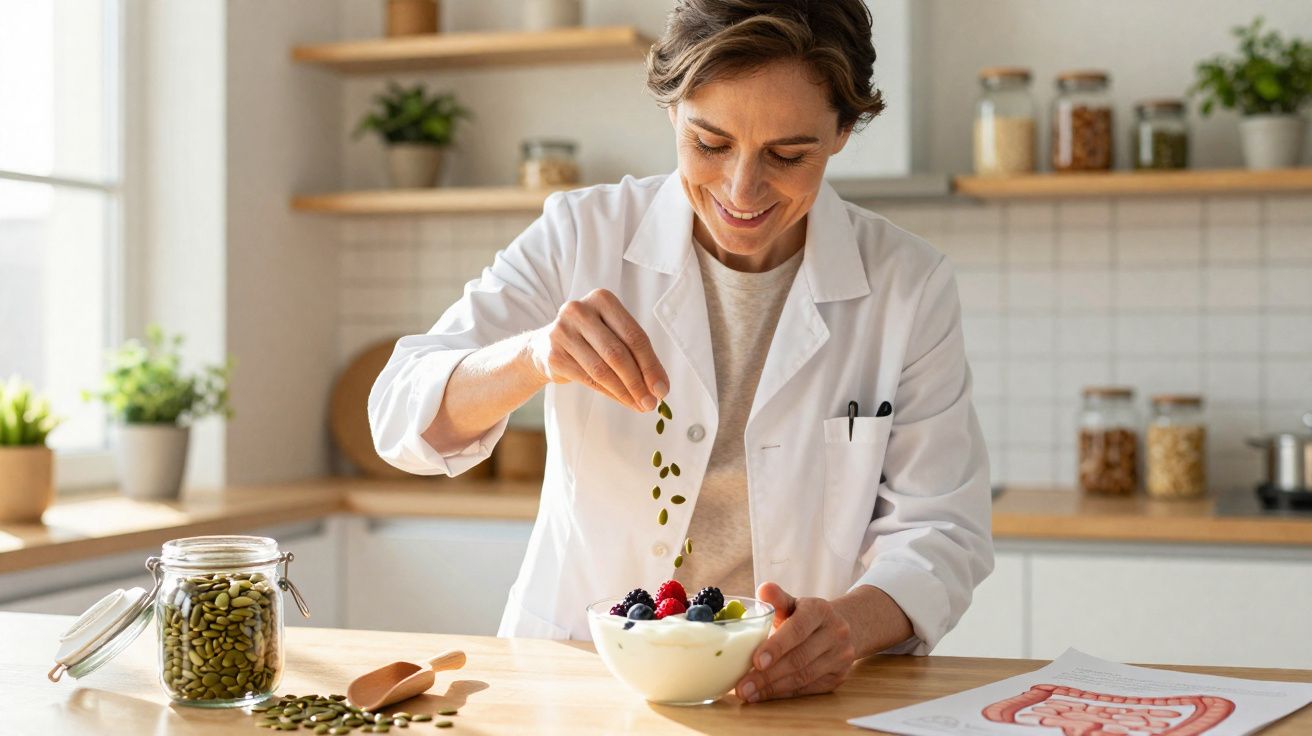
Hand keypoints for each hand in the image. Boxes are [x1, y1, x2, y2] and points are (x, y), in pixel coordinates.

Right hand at [527, 288, 668, 411]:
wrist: (546, 345)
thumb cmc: (591, 339)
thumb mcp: (615, 335)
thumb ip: (638, 355)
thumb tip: (660, 387)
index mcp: (602, 299)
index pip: (634, 336)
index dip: (651, 365)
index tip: (663, 389)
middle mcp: (580, 311)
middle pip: (618, 353)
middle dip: (638, 382)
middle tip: (652, 403)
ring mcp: (563, 332)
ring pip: (602, 369)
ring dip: (625, 392)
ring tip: (639, 405)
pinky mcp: (554, 355)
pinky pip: (588, 379)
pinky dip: (609, 393)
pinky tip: (622, 401)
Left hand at [735, 582, 856, 702]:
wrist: (844, 627)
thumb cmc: (807, 616)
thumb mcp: (793, 603)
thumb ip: (777, 599)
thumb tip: (763, 590)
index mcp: (820, 610)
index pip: (798, 629)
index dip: (776, 647)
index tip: (755, 661)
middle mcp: (835, 633)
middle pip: (799, 658)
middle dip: (768, 675)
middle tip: (742, 685)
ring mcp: (840, 657)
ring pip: (803, 676)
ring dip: (772, 687)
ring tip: (748, 693)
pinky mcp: (838, 677)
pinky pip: (808, 688)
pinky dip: (783, 693)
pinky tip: (764, 695)